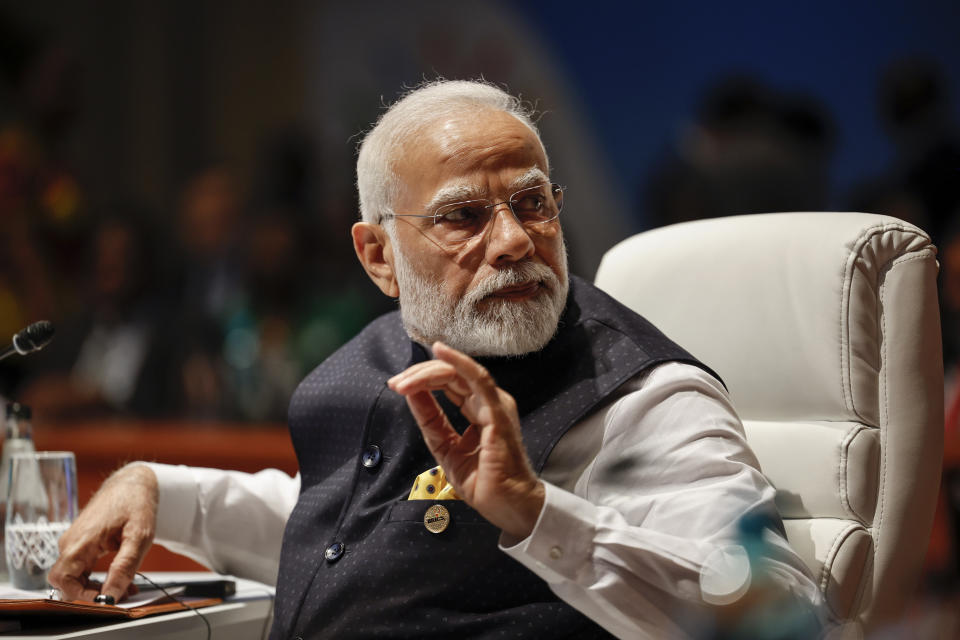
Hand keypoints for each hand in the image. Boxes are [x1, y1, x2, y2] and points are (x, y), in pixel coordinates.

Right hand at [48, 464, 157, 601]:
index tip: (105, 599)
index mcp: (80, 541)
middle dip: (88, 594)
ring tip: (124, 587)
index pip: (63, 580)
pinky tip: (118, 578)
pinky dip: (96, 578)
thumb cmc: (135, 504)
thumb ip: (125, 567)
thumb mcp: (139, 537)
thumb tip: (112, 595)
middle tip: (117, 595)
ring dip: (94, 587)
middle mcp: (71, 543)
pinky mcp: (80, 543)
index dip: (81, 596)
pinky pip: (81, 568)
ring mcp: (73, 542)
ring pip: (74, 577)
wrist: (132, 483)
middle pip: (65, 582)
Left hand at [387, 341, 544, 538]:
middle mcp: (488, 402)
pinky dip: (459, 363)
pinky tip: (440, 352)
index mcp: (479, 409)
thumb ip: (431, 421)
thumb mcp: (446, 447)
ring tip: (404, 380)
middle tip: (395, 383)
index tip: (397, 387)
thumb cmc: (484, 482)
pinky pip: (478, 380)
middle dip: (419, 375)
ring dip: (429, 373)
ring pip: (459, 374)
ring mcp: (495, 405)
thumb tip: (411, 394)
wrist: (506, 506)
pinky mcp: (497, 413)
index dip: (422, 381)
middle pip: (451, 375)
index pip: (449, 384)